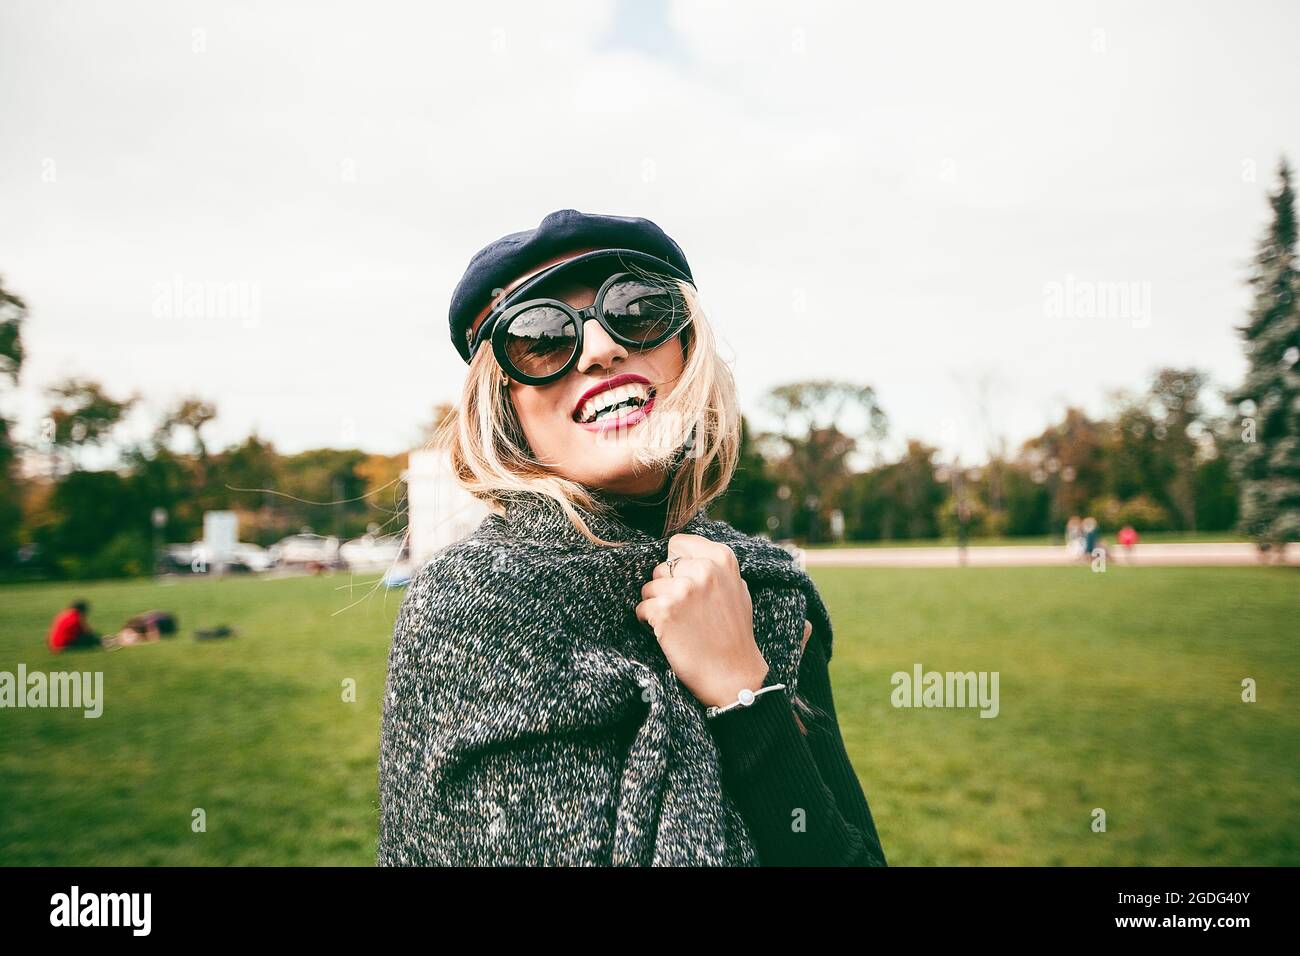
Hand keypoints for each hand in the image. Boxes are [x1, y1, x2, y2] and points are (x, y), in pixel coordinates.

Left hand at [635, 533, 768, 708]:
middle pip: (661, 568)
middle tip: (686, 612)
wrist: (733, 675)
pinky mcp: (665, 610)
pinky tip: (670, 634)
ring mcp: (683, 589)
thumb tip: (684, 553)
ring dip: (657, 606)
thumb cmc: (733, 634)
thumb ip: (714, 566)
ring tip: (679, 624)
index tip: (685, 584)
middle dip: (666, 589)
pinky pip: (641, 608)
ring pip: (648, 588)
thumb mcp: (736, 589)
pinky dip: (649, 622)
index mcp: (721, 558)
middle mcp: (703, 569)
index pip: (677, 544)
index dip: (676, 566)